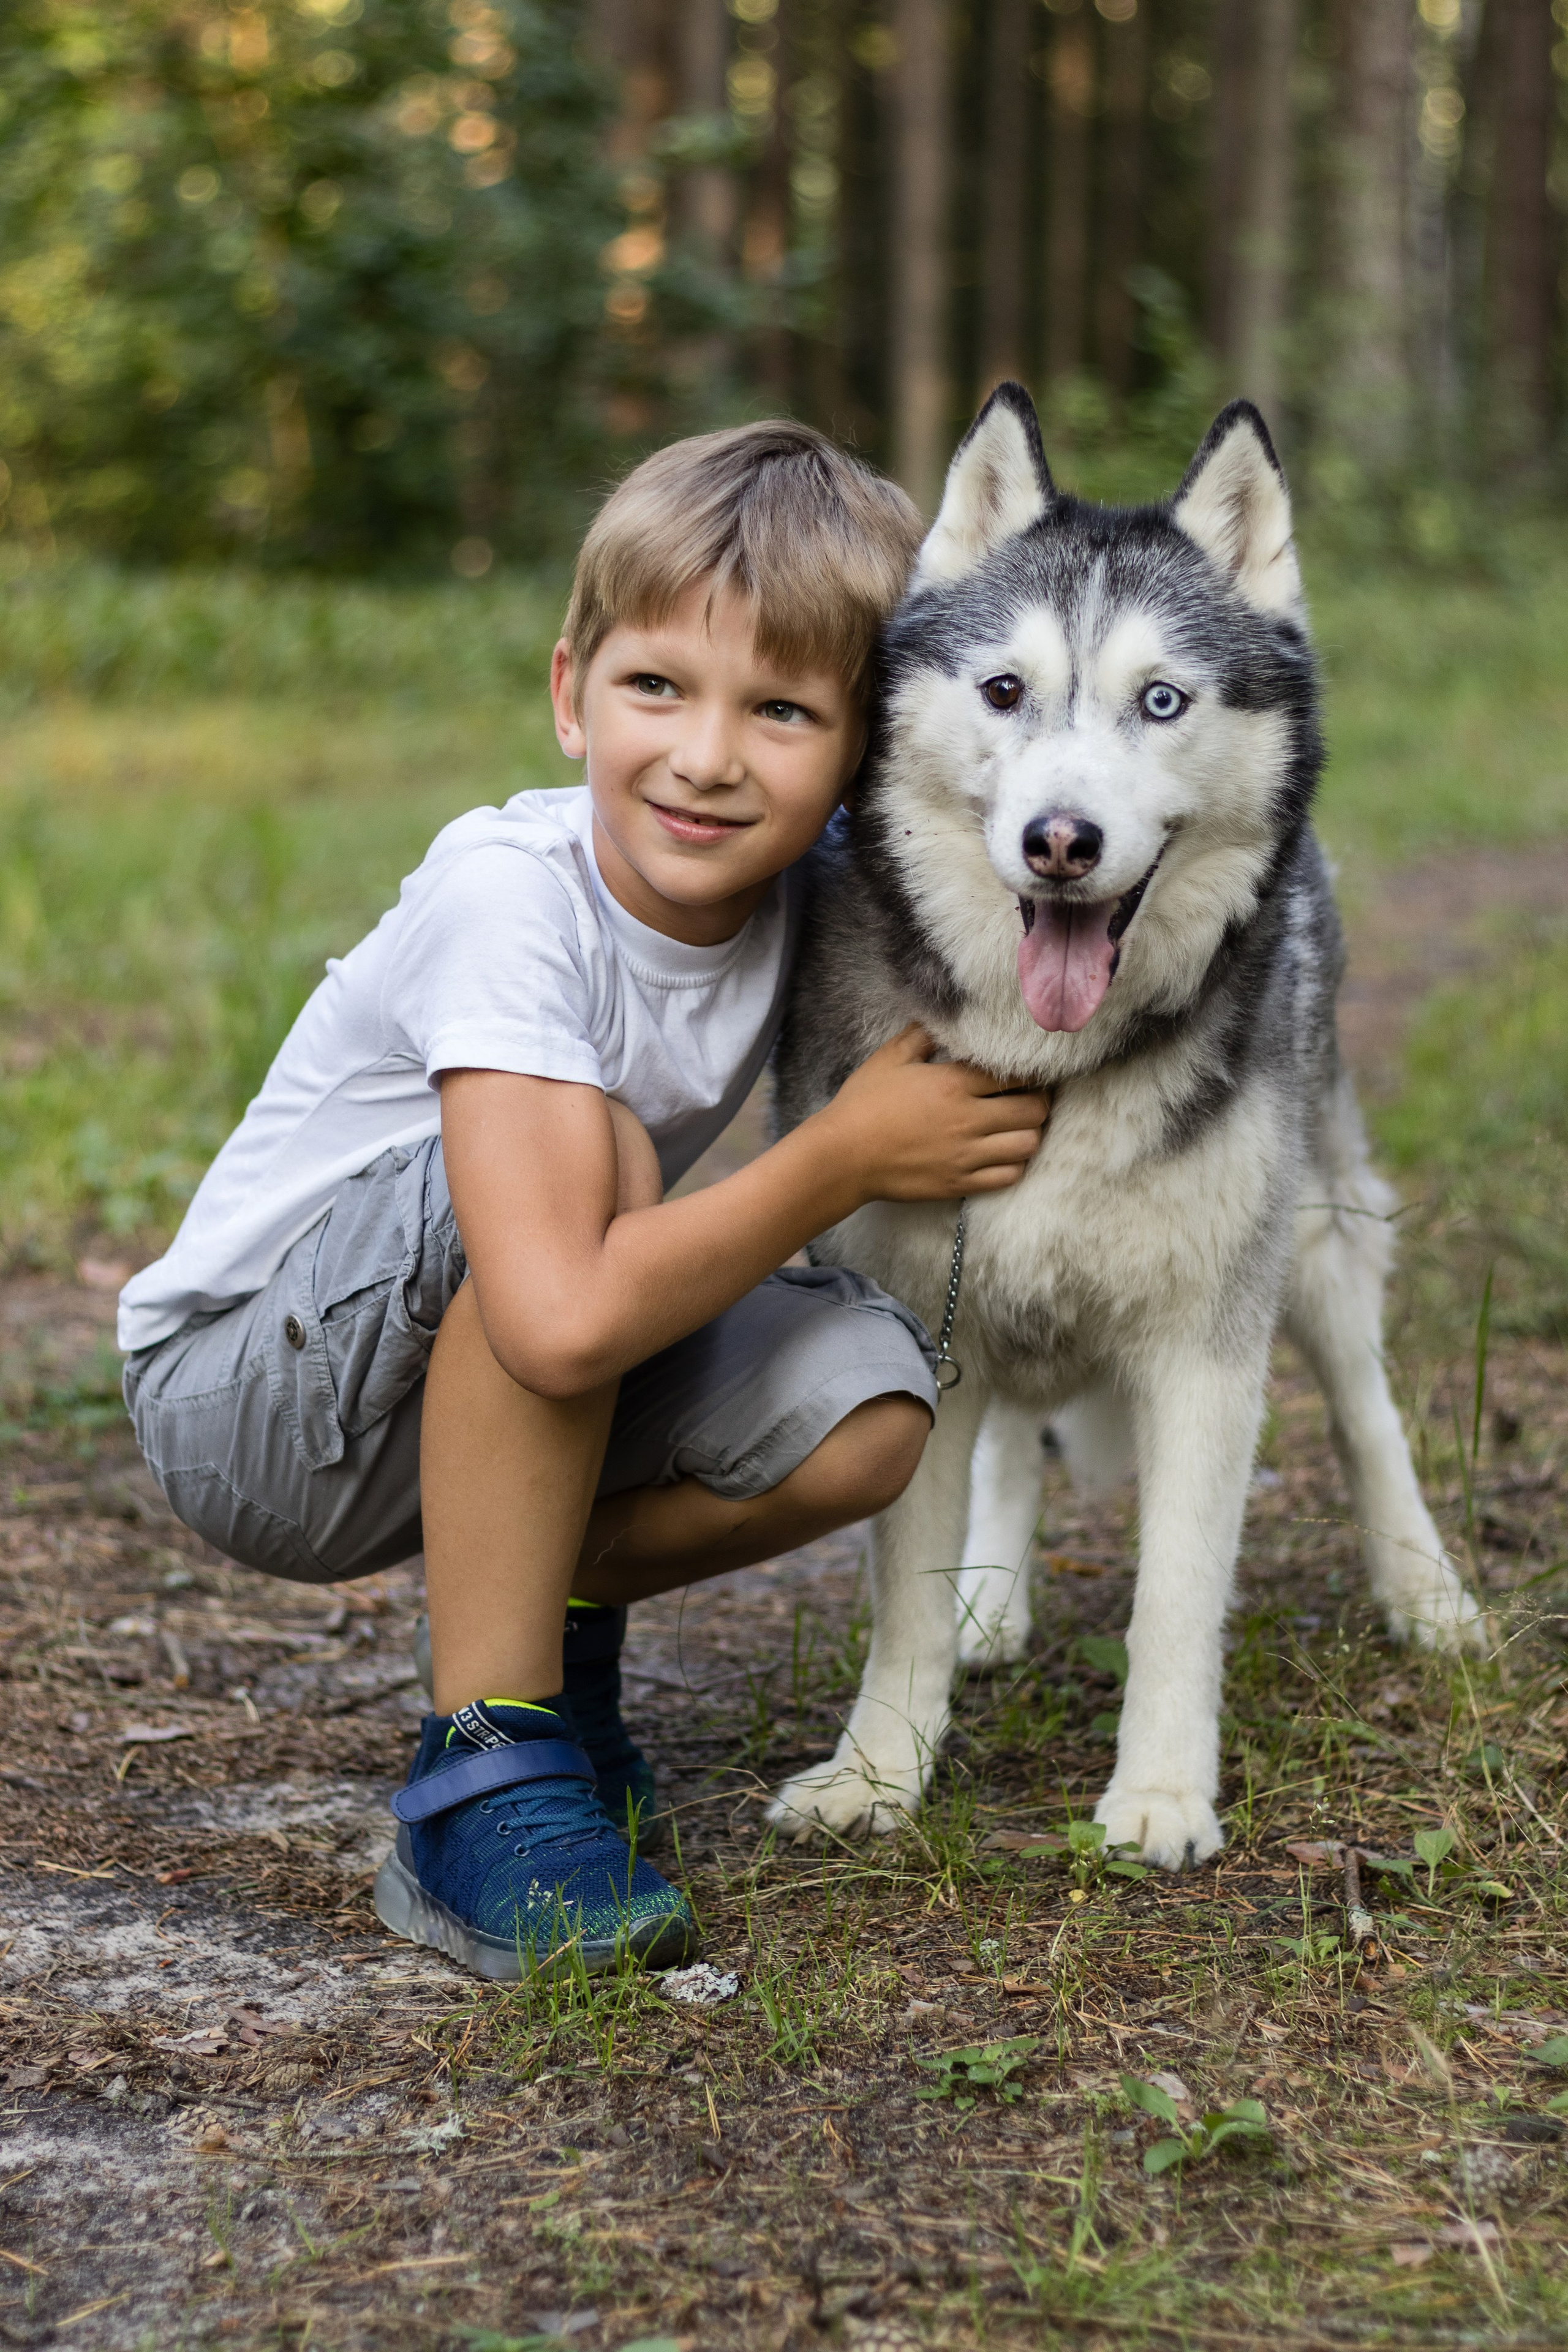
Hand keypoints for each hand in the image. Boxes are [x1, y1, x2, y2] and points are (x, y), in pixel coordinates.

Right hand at [819, 1026, 1049, 1204]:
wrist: (842, 1157)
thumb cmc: (862, 1105)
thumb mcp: (889, 1059)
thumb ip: (921, 1036)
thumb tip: (941, 1021)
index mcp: (953, 1084)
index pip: (1015, 1074)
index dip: (1031, 1072)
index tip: (1031, 1071)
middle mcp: (968, 1120)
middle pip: (1034, 1110)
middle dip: (1040, 1101)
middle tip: (1032, 1097)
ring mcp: (966, 1155)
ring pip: (1027, 1145)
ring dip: (1030, 1133)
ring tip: (1020, 1127)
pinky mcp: (960, 1183)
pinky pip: (1008, 1176)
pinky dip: (1015, 1164)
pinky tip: (1004, 1154)